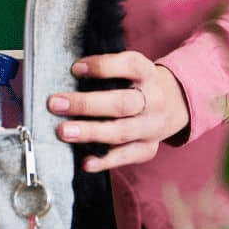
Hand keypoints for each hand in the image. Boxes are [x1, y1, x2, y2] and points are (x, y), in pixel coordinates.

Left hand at [47, 52, 189, 171]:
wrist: (173, 104)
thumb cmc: (135, 83)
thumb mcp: (129, 68)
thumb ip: (104, 70)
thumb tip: (65, 74)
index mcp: (147, 73)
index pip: (130, 66)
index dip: (103, 66)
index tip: (75, 69)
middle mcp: (154, 100)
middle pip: (122, 103)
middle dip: (86, 104)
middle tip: (55, 104)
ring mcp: (152, 126)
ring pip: (122, 131)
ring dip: (90, 132)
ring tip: (63, 131)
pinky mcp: (149, 148)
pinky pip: (127, 156)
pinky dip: (105, 161)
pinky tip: (86, 163)